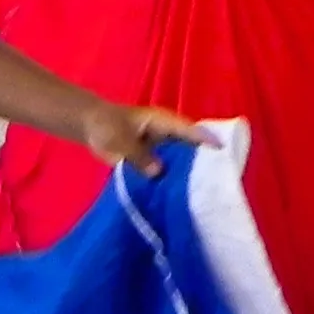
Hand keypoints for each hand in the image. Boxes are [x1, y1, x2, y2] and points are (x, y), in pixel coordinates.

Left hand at [83, 104, 211, 177]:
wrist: (90, 126)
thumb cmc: (105, 125)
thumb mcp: (119, 139)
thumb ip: (138, 155)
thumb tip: (158, 172)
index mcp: (163, 121)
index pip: (189, 130)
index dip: (206, 140)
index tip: (223, 152)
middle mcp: (168, 133)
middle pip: (192, 145)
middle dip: (205, 159)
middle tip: (221, 176)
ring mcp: (163, 146)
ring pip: (183, 158)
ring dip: (191, 171)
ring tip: (206, 188)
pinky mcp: (156, 157)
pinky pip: (171, 167)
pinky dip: (176, 178)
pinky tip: (183, 192)